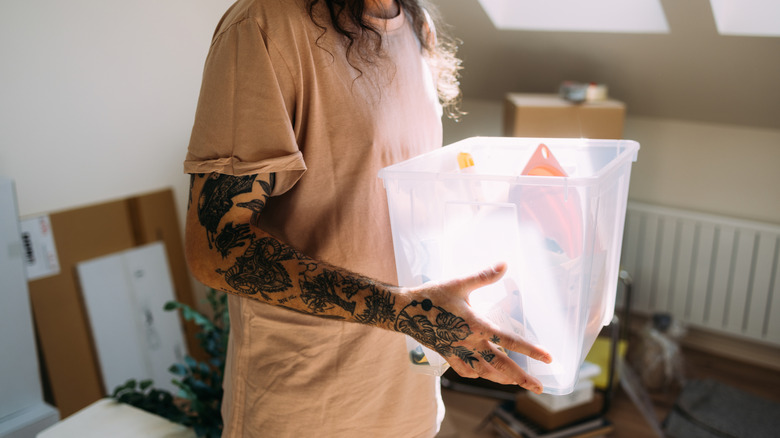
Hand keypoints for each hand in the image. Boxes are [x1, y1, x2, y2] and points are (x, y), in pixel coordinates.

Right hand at [396, 263, 551, 393]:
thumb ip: (483, 276)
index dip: (530, 350)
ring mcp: (458, 351)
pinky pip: (465, 370)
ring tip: (516, 383)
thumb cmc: (431, 295)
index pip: (509, 340)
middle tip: (538, 387)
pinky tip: (483, 375)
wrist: (403, 311)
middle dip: (521, 377)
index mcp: (476, 325)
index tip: (548, 358)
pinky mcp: (447, 355)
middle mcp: (469, 342)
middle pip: (501, 364)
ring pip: (485, 372)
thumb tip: (505, 264)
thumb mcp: (459, 283)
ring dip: (502, 378)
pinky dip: (477, 374)